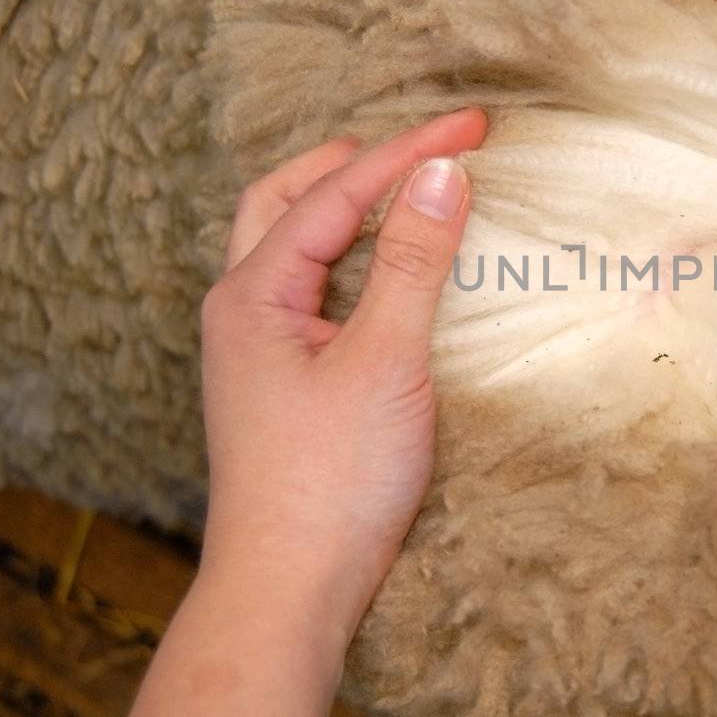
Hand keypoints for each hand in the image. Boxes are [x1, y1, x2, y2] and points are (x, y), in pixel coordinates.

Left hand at [198, 108, 486, 632]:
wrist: (289, 590)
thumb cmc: (331, 481)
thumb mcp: (385, 361)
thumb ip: (413, 262)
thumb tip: (443, 174)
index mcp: (253, 294)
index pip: (338, 195)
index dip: (409, 152)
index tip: (476, 126)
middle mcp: (241, 311)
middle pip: (284, 201)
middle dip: (352, 163)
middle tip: (422, 146)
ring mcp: (254, 350)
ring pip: (288, 245)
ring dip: (339, 206)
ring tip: (399, 190)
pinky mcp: (278, 384)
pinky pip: (306, 289)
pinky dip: (345, 257)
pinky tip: (383, 273)